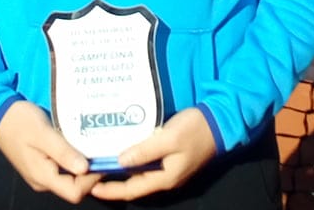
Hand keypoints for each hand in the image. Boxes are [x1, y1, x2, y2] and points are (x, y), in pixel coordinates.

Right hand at [0, 100, 103, 203]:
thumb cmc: (20, 121)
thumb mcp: (42, 133)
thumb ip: (62, 152)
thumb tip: (85, 169)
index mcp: (42, 176)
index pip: (75, 191)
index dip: (92, 179)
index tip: (102, 159)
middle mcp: (43, 180)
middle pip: (74, 187)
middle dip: (90, 173)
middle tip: (102, 152)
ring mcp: (41, 174)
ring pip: (69, 178)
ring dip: (83, 166)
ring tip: (94, 147)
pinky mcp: (42, 165)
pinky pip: (63, 169)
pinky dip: (74, 160)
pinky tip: (80, 145)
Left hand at [89, 107, 215, 201]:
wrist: (221, 122)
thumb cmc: (195, 129)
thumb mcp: (170, 138)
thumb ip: (145, 150)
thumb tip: (120, 161)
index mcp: (164, 177)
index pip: (131, 190)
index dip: (111, 191)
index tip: (91, 186)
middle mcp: (165, 177)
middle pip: (134, 185)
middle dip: (112, 182)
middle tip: (92, 174)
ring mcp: (169, 168)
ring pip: (140, 174)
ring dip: (121, 171)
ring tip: (103, 162)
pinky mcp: (171, 158)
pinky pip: (147, 164)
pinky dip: (132, 160)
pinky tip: (123, 150)